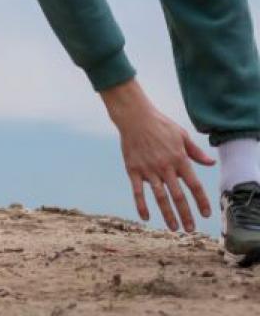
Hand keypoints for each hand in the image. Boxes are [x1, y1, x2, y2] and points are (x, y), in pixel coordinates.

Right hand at [101, 80, 213, 232]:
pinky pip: (137, 191)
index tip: (206, 214)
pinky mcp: (133, 169)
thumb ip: (196, 151)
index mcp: (179, 159)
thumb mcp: (181, 134)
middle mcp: (165, 166)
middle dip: (186, 214)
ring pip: (160, 197)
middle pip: (178, 196)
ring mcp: (148, 169)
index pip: (194, 185)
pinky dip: (141, 205)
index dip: (201, 201)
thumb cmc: (160, 124)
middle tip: (190, 229)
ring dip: (168, 214)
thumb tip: (211, 163)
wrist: (134, 115)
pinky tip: (146, 218)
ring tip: (174, 228)